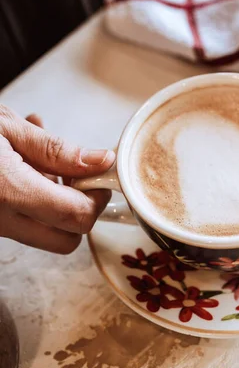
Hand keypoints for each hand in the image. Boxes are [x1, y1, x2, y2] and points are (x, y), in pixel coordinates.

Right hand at [0, 105, 114, 252]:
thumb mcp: (6, 128)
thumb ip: (56, 149)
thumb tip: (100, 161)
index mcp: (7, 192)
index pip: (75, 217)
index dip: (96, 196)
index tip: (99, 173)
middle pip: (66, 239)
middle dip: (79, 208)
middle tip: (75, 171)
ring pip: (45, 231)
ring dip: (55, 198)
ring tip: (37, 153)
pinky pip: (23, 220)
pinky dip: (33, 195)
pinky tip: (20, 158)